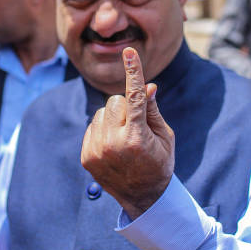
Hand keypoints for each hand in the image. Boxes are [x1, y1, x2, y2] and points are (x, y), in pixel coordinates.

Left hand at [81, 47, 174, 219]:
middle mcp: (113, 144)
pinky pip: (92, 126)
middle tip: (135, 124)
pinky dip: (102, 130)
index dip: (133, 72)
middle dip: (125, 106)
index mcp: (137, 138)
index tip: (129, 52)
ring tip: (123, 138)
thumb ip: (152, 110)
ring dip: (112, 118)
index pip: (134, 97)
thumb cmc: (159, 163)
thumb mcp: (164, 137)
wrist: (142, 198)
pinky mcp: (86, 156)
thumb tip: (146, 85)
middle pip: (114, 101)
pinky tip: (112, 146)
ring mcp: (96, 151)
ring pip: (100, 113)